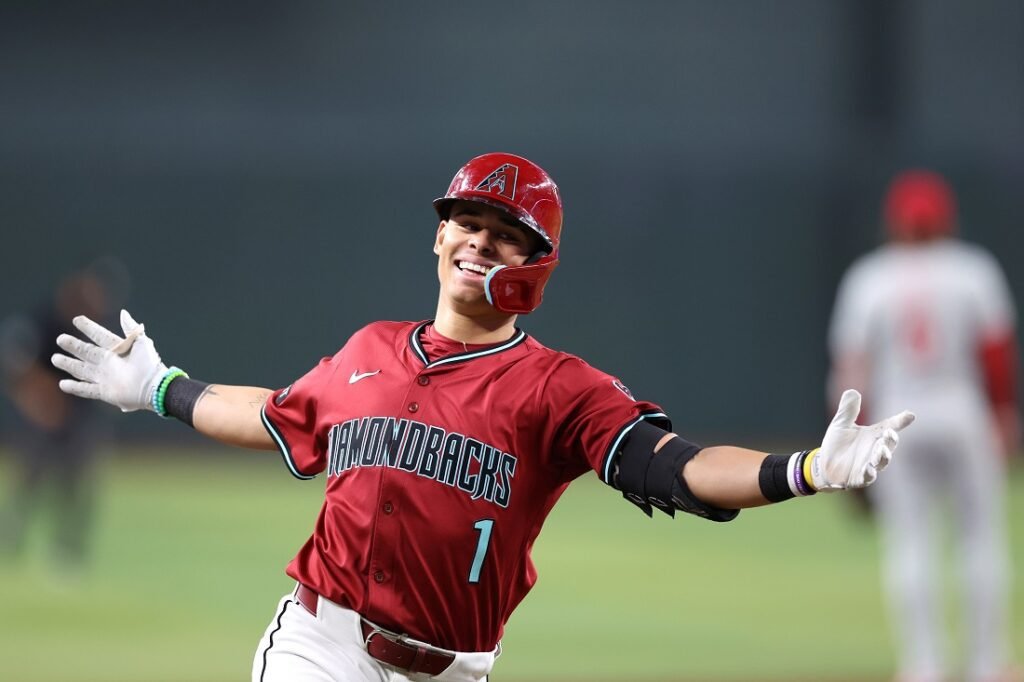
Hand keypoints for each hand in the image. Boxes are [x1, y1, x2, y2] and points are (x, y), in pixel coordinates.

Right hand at [51, 309, 167, 411]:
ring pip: (82, 370)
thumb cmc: (151, 364)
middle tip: (60, 339)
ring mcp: (105, 378)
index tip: (77, 319)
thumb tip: (123, 312)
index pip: (99, 335)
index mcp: (118, 349)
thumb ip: (130, 328)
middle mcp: (109, 363)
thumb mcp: (142, 342)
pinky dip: (75, 387)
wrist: (154, 387)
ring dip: (69, 364)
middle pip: (86, 352)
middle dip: (73, 346)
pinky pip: (87, 390)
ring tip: (55, 358)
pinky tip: (63, 384)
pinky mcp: (105, 392)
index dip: (88, 327)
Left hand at [811, 389, 914, 490]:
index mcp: (873, 435)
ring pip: (881, 462)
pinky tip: (869, 469)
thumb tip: (852, 391)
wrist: (824, 464)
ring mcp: (869, 464)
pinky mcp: (860, 477)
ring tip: (881, 448)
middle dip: (891, 440)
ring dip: (883, 456)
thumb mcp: (840, 424)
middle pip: (889, 445)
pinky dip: (869, 473)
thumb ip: (848, 410)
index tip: (910, 415)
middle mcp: (874, 450)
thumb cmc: (837, 444)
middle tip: (889, 433)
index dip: (900, 421)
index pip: (889, 426)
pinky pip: (867, 477)